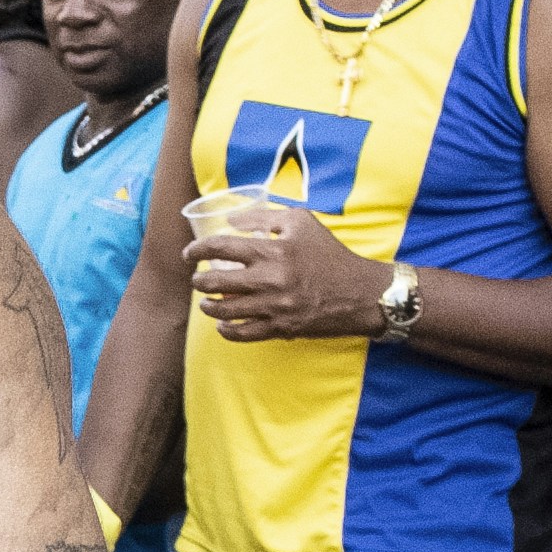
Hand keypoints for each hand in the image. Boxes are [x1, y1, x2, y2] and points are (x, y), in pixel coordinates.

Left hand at [184, 199, 391, 345]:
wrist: (361, 292)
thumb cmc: (330, 253)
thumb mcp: (302, 223)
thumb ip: (264, 217)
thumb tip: (231, 218)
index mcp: (274, 251)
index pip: (222, 248)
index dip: (198, 250)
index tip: (190, 254)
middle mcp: (272, 279)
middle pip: (217, 282)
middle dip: (199, 281)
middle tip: (197, 279)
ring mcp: (276, 307)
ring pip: (226, 311)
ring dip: (209, 307)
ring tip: (206, 303)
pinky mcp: (282, 328)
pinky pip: (244, 334)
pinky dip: (227, 331)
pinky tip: (223, 326)